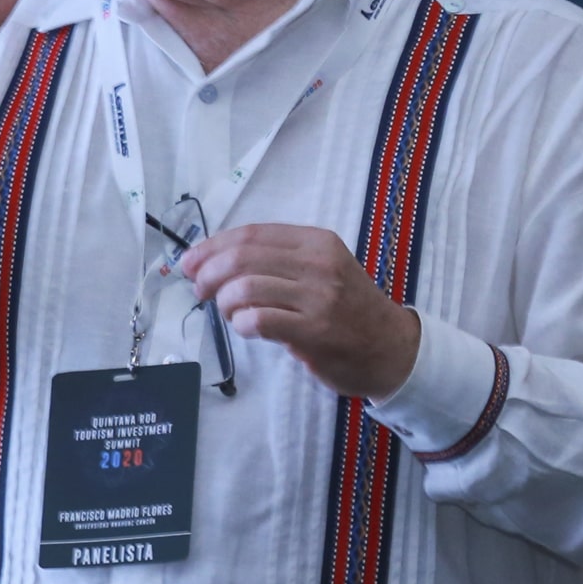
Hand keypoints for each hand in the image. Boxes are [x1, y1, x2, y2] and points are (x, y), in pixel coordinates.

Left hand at [176, 223, 420, 398]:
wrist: (393, 348)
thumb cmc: (348, 309)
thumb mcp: (321, 269)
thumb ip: (277, 261)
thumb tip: (213, 259)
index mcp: (316, 242)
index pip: (250, 235)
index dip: (211, 247)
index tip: (189, 262)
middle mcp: (319, 264)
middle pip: (241, 259)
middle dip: (208, 274)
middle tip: (199, 290)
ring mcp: (319, 297)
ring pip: (245, 288)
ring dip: (224, 303)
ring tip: (230, 313)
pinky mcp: (315, 331)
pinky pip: (259, 319)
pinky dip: (240, 324)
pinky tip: (245, 328)